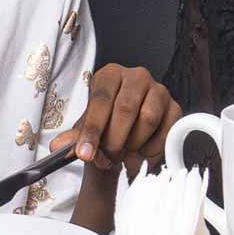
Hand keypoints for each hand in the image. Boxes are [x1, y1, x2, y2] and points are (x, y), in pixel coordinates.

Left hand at [51, 64, 180, 174]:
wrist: (128, 129)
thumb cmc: (106, 123)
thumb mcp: (87, 128)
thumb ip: (74, 138)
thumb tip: (58, 147)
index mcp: (110, 75)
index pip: (100, 100)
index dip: (92, 130)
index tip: (84, 154)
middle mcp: (136, 76)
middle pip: (125, 109)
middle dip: (113, 141)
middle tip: (106, 159)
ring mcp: (159, 90)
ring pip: (148, 119)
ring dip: (133, 144)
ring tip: (123, 154)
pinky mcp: (175, 107)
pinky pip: (166, 130)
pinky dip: (151, 148)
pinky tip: (140, 153)